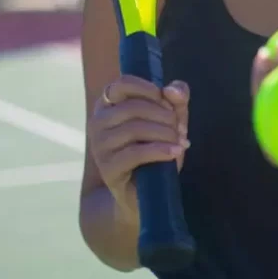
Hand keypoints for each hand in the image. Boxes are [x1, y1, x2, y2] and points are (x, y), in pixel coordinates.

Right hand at [88, 76, 189, 213]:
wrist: (146, 194)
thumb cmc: (155, 150)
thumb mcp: (170, 121)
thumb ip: (176, 100)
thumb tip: (171, 90)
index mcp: (108, 105)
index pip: (122, 84)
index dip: (148, 89)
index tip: (166, 102)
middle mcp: (97, 122)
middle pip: (133, 107)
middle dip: (164, 116)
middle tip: (180, 129)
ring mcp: (99, 146)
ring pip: (134, 128)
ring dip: (164, 133)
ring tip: (180, 142)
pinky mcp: (108, 168)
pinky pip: (135, 153)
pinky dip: (160, 150)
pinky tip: (175, 152)